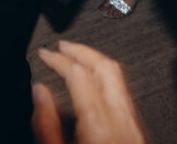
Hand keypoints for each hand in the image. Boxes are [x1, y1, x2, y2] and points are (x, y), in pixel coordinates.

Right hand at [32, 40, 146, 143]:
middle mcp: (121, 119)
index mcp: (98, 123)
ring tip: (77, 57)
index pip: (78, 73)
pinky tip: (94, 83)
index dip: (58, 58)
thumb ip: (47, 123)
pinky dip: (107, 79)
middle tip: (63, 45)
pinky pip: (124, 93)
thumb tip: (39, 92)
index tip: (45, 53)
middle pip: (106, 67)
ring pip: (119, 77)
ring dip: (97, 62)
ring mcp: (133, 124)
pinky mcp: (137, 130)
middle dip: (82, 50)